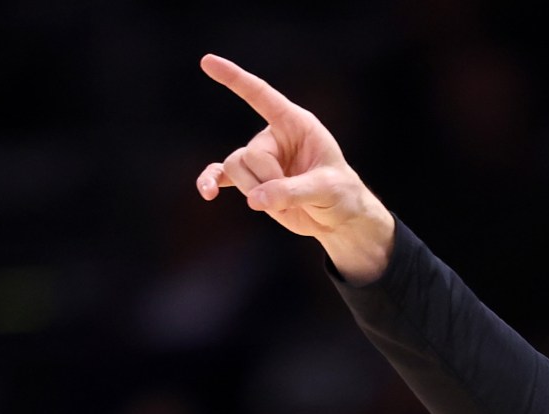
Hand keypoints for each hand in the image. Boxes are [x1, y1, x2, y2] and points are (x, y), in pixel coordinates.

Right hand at [194, 54, 395, 283]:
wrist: (339, 217)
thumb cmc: (340, 194)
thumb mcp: (325, 189)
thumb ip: (291, 191)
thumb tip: (254, 199)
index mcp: (295, 123)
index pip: (261, 95)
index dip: (235, 79)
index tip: (207, 61)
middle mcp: (274, 137)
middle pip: (249, 153)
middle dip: (267, 179)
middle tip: (293, 196)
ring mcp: (261, 159)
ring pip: (234, 167)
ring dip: (254, 189)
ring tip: (282, 203)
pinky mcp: (252, 180)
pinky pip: (221, 175)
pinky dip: (211, 181)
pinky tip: (208, 193)